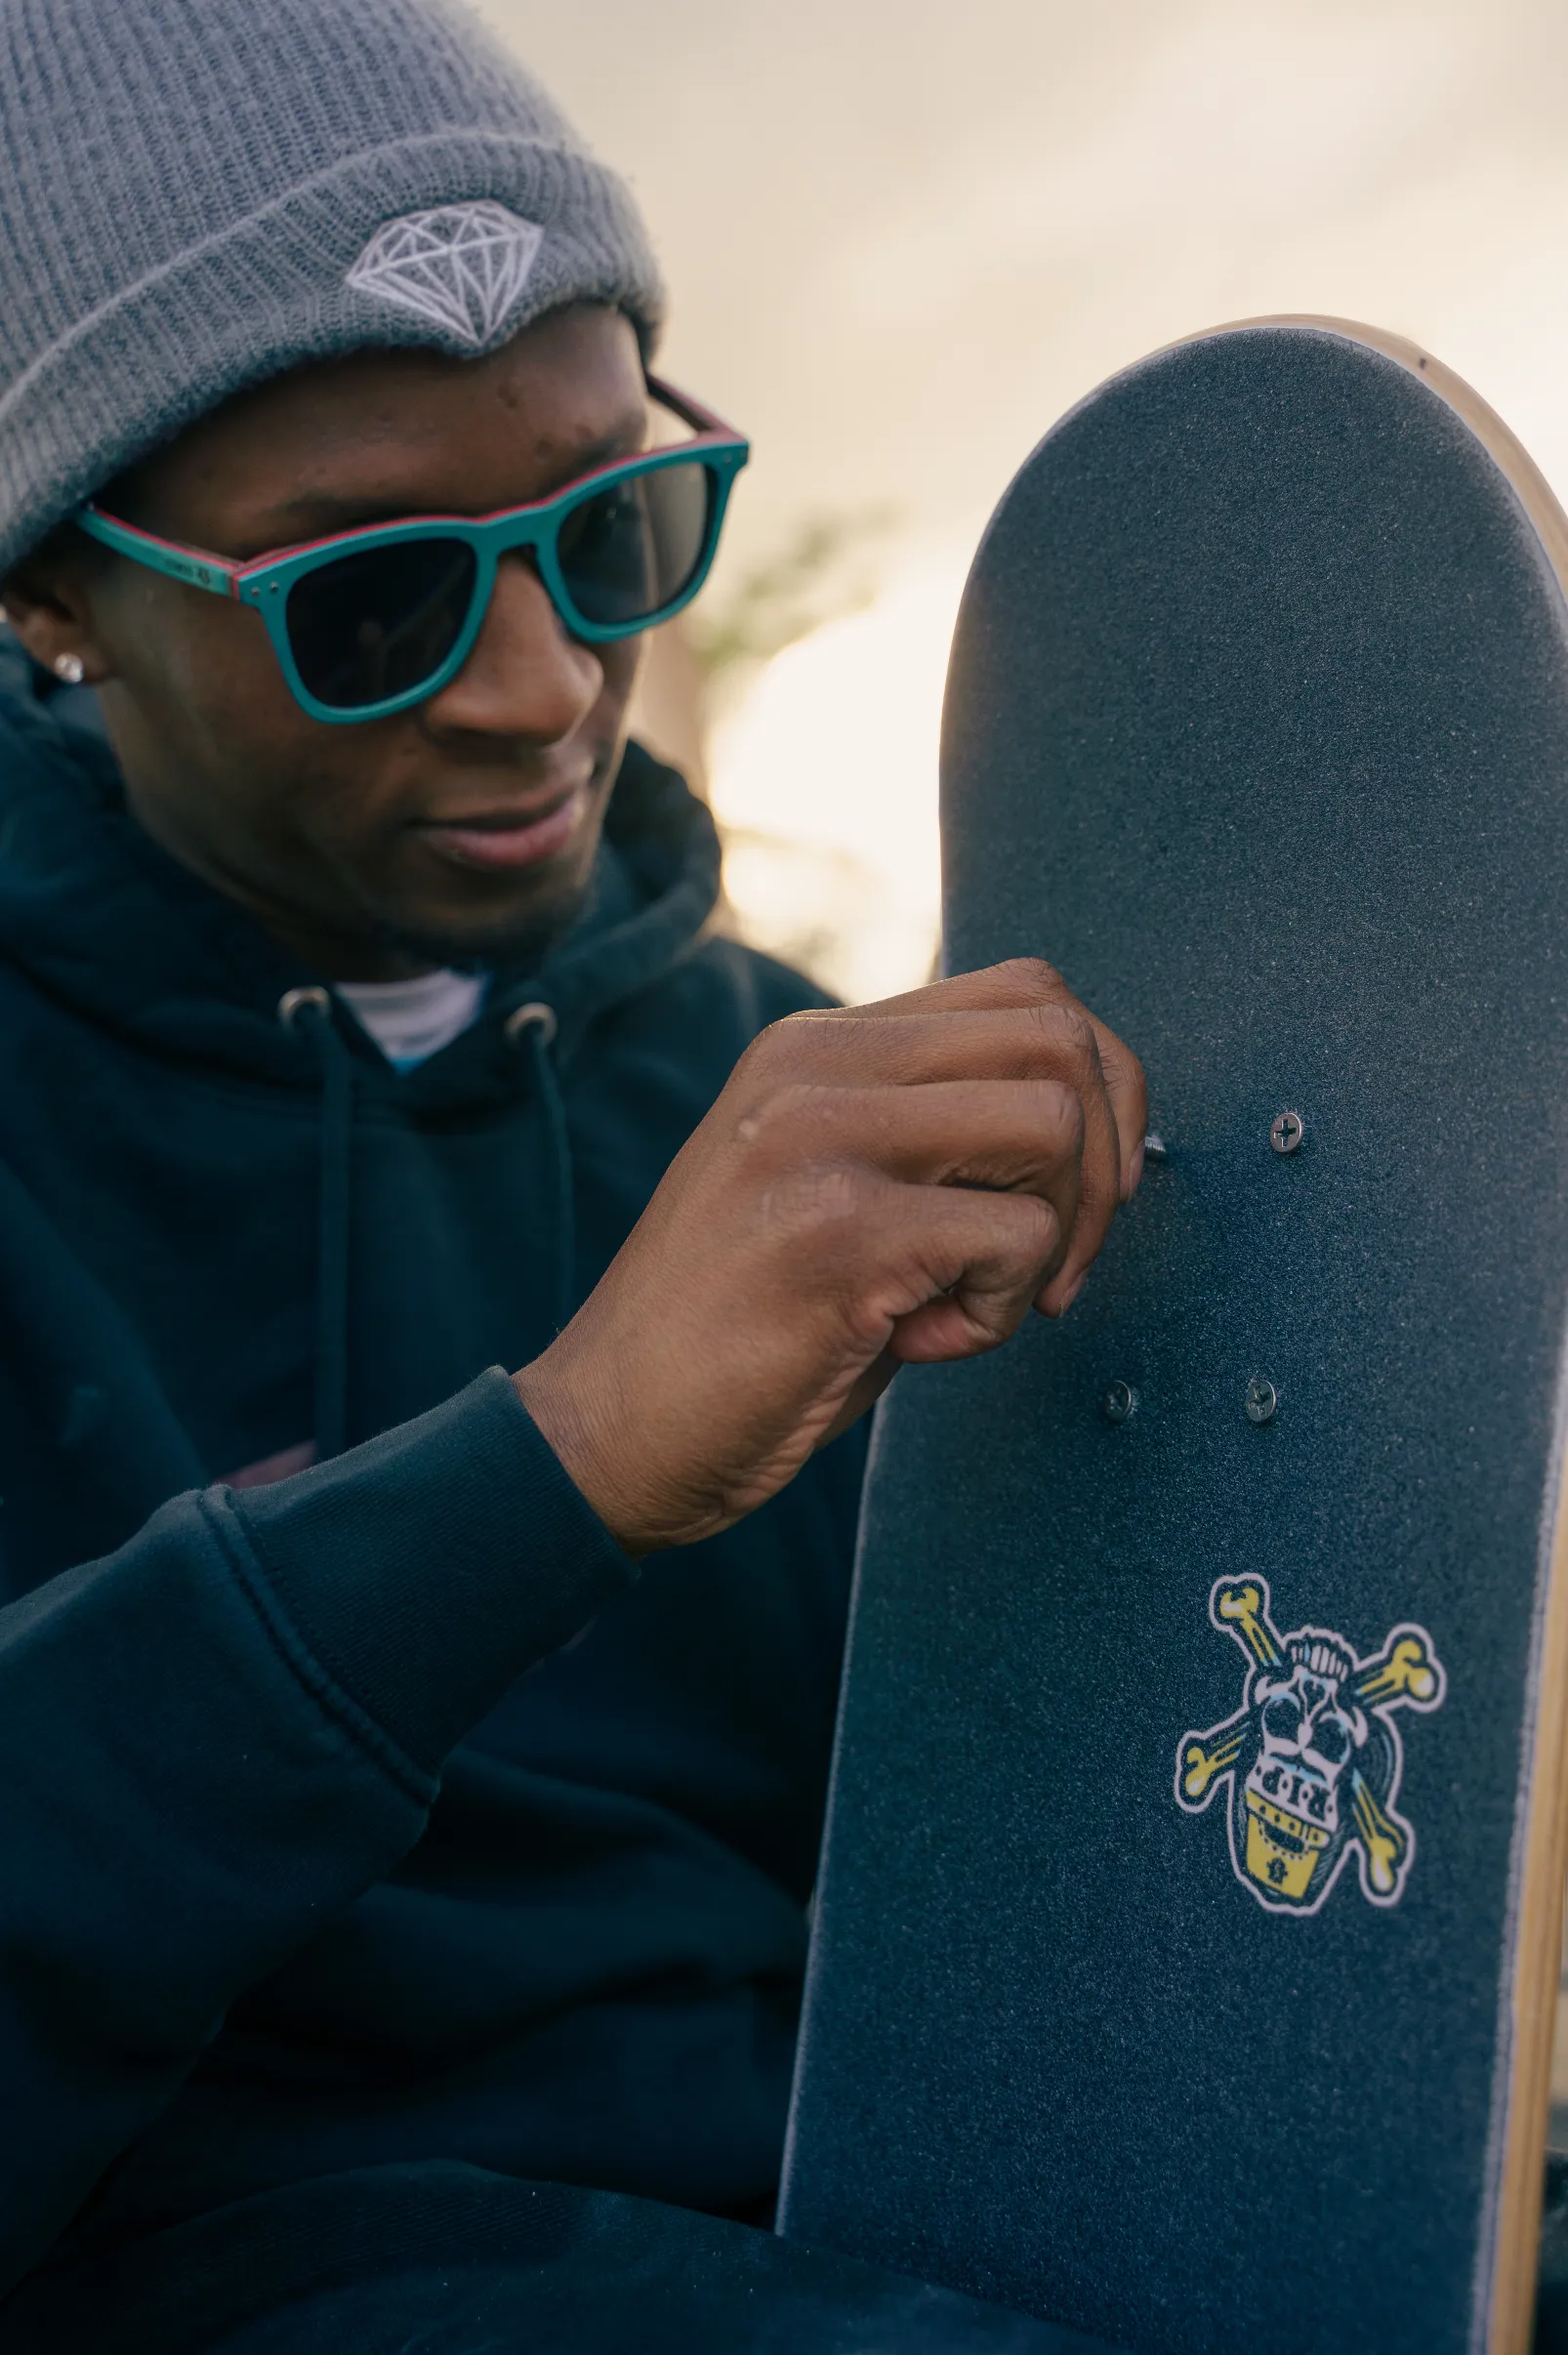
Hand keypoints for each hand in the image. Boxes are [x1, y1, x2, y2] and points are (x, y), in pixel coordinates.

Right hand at [513, 958, 1145, 1554]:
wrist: (604, 1433)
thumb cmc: (735, 1331)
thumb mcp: (825, 1184)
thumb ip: (924, 1131)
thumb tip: (1087, 1121)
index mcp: (817, 1045)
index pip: (1028, 993)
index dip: (1097, 1094)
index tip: (1067, 1201)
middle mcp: (816, 1065)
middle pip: (1059, 1036)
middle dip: (1101, 1163)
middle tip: (1051, 1265)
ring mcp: (822, 1138)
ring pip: (1053, 1120)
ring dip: (1056, 1234)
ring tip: (976, 1301)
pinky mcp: (838, 1233)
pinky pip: (1016, 1239)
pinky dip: (1001, 1312)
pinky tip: (923, 1343)